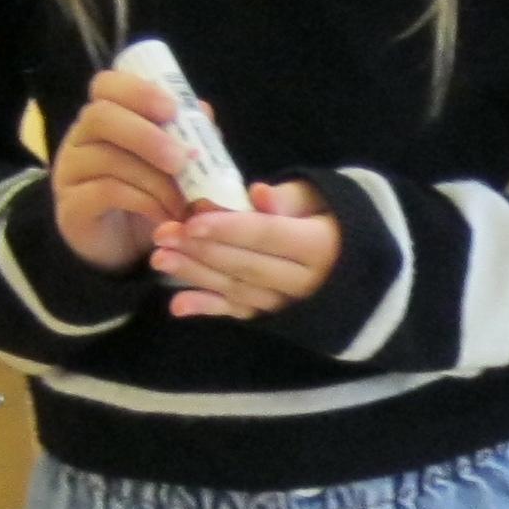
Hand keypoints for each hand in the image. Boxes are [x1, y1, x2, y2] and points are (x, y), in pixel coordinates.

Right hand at [53, 69, 200, 274]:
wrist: (121, 248)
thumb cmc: (147, 195)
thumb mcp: (171, 165)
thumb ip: (185, 136)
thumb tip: (203, 112)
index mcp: (105, 118)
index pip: (106, 85)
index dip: (137, 90)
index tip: (172, 108)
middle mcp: (80, 138)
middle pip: (101, 117)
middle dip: (147, 135)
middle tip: (181, 160)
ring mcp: (70, 172)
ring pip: (108, 159)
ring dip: (154, 179)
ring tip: (183, 201)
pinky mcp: (71, 207)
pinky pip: (105, 193)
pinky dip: (144, 203)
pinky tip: (166, 216)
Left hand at [156, 179, 342, 318]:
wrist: (348, 257)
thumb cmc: (324, 216)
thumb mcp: (315, 198)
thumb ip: (286, 197)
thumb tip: (258, 193)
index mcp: (319, 246)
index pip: (268, 236)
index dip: (229, 229)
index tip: (192, 221)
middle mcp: (305, 281)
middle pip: (247, 265)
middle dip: (201, 250)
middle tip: (163, 235)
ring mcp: (287, 303)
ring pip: (237, 289)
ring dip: (196, 276)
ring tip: (161, 259)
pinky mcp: (272, 315)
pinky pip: (238, 312)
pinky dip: (208, 308)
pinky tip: (178, 306)